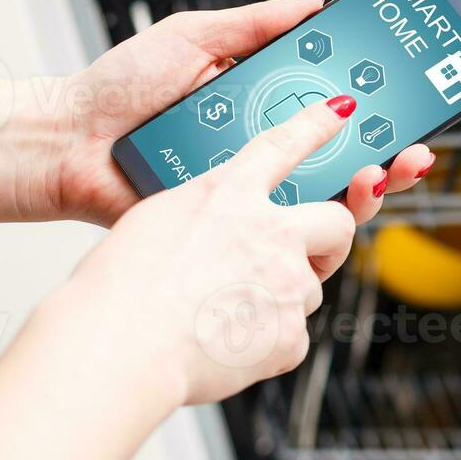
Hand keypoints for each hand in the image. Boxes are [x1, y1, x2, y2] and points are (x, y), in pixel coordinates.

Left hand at [50, 0, 432, 225]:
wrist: (68, 142)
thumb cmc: (119, 90)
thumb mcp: (192, 37)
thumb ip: (256, 25)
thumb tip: (314, 3)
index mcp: (266, 110)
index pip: (338, 114)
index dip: (380, 110)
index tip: (412, 101)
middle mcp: (266, 157)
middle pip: (348, 164)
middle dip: (392, 160)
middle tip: (411, 151)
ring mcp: (252, 198)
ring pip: (326, 206)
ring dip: (363, 193)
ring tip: (373, 174)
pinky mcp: (232, 234)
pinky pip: (282, 239)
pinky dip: (314, 229)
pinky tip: (332, 208)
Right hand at [66, 95, 374, 404]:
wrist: (120, 347)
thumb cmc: (121, 289)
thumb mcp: (156, 224)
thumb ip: (205, 219)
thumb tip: (223, 232)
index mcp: (227, 195)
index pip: (282, 146)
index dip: (315, 126)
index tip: (340, 112)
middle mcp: (269, 233)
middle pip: (337, 222)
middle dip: (333, 237)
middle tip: (311, 253)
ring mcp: (287, 284)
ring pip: (307, 289)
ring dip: (279, 301)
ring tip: (224, 315)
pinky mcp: (292, 335)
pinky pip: (289, 338)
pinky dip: (264, 345)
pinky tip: (224, 346)